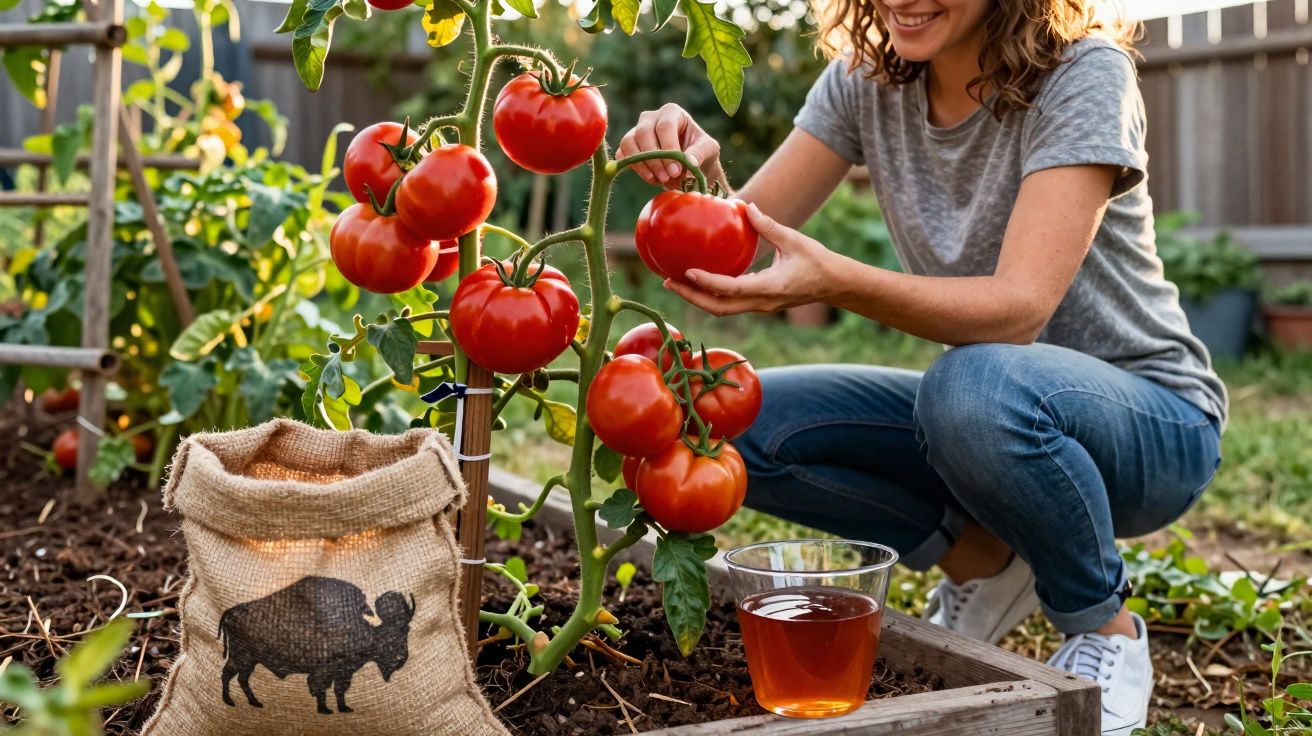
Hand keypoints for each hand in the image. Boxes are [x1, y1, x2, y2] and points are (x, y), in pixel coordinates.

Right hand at [617, 103, 723, 188]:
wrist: (689, 165)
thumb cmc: (700, 152)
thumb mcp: (709, 150)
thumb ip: (700, 152)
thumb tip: (690, 161)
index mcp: (671, 112)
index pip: (664, 126)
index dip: (668, 149)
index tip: (676, 170)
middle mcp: (650, 118)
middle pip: (643, 133)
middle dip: (655, 159)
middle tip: (667, 177)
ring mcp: (636, 131)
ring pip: (628, 143)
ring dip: (643, 165)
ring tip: (659, 180)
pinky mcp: (628, 147)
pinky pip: (622, 156)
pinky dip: (636, 169)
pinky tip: (652, 178)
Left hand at [664, 204, 841, 316]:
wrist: (834, 285)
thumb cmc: (817, 261)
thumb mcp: (795, 241)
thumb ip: (769, 226)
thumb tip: (747, 207)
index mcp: (770, 288)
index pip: (732, 289)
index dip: (708, 283)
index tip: (688, 272)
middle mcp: (761, 303)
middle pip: (718, 308)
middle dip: (691, 297)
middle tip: (668, 281)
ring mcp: (759, 306)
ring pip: (721, 309)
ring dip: (697, 298)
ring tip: (675, 282)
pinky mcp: (758, 304)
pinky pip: (729, 304)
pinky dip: (710, 295)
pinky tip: (696, 281)